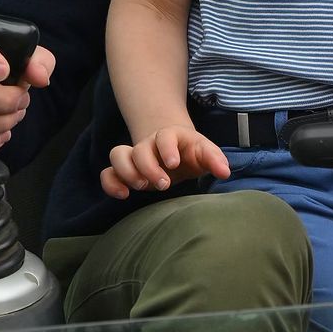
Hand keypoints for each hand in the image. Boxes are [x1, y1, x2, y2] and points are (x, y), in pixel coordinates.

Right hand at [101, 126, 230, 198]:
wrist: (174, 150)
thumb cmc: (191, 152)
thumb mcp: (204, 153)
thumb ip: (214, 159)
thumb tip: (225, 172)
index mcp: (170, 136)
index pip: (164, 136)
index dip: (166, 148)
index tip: (173, 163)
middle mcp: (148, 144)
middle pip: (139, 149)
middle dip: (149, 167)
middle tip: (164, 184)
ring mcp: (133, 156)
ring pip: (118, 155)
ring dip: (127, 172)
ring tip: (141, 187)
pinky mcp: (124, 171)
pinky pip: (108, 173)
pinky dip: (110, 183)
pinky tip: (123, 195)